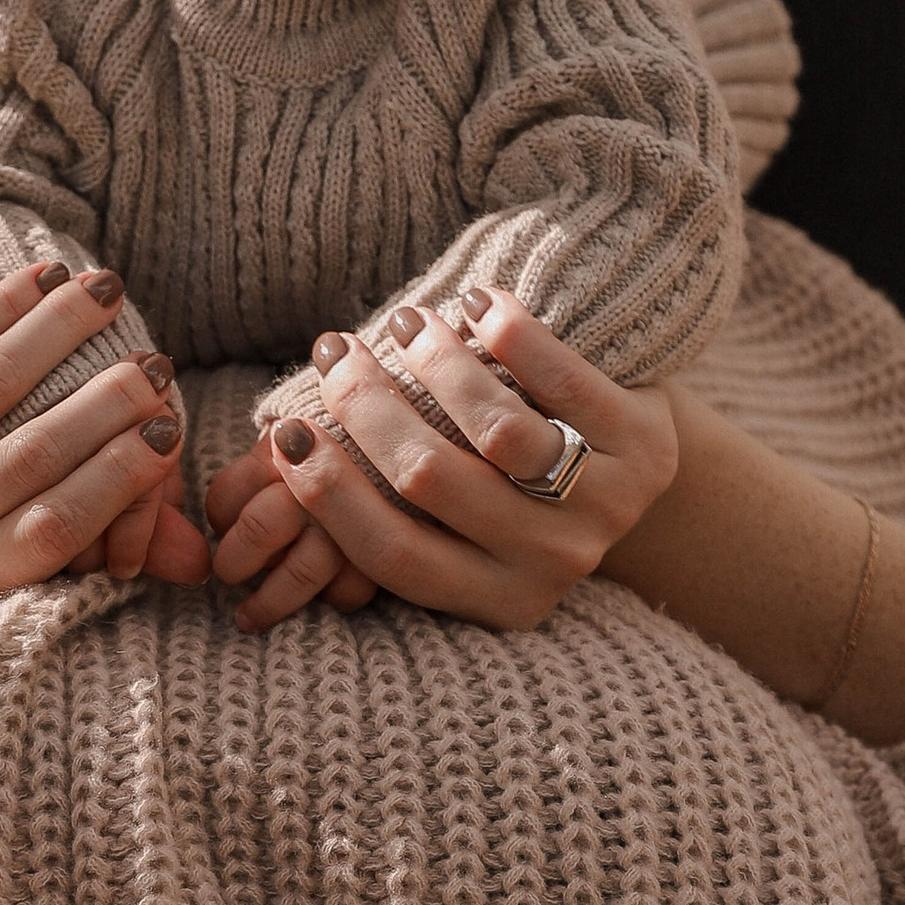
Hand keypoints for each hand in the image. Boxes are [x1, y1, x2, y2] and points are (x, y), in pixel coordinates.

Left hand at [0, 262, 210, 606]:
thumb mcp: (24, 532)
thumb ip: (111, 539)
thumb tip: (201, 562)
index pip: (52, 533)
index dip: (116, 481)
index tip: (168, 430)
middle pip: (26, 458)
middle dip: (103, 404)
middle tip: (156, 364)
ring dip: (58, 332)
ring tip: (109, 296)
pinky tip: (46, 279)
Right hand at [210, 290, 676, 633]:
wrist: (639, 471)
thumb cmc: (515, 489)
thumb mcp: (460, 524)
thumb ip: (381, 509)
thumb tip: (261, 484)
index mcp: (494, 600)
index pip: (392, 554)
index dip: (329, 493)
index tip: (286, 429)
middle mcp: (552, 566)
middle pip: (432, 482)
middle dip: (367, 408)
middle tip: (334, 354)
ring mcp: (605, 508)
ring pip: (497, 431)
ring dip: (434, 364)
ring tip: (402, 322)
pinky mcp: (644, 446)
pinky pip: (566, 382)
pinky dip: (511, 335)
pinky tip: (475, 303)